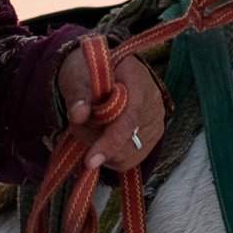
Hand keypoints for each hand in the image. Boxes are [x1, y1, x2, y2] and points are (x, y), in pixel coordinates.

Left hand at [56, 51, 165, 171]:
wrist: (102, 71)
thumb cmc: (89, 71)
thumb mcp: (76, 74)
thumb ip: (77, 93)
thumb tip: (79, 115)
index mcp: (137, 78)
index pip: (130, 117)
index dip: (111, 141)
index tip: (90, 160)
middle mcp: (154, 101)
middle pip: (127, 141)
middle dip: (95, 140)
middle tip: (77, 122)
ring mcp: (156, 121)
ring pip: (127, 155)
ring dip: (100, 148)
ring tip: (89, 127)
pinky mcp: (153, 137)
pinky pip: (128, 160)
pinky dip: (108, 155)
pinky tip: (100, 136)